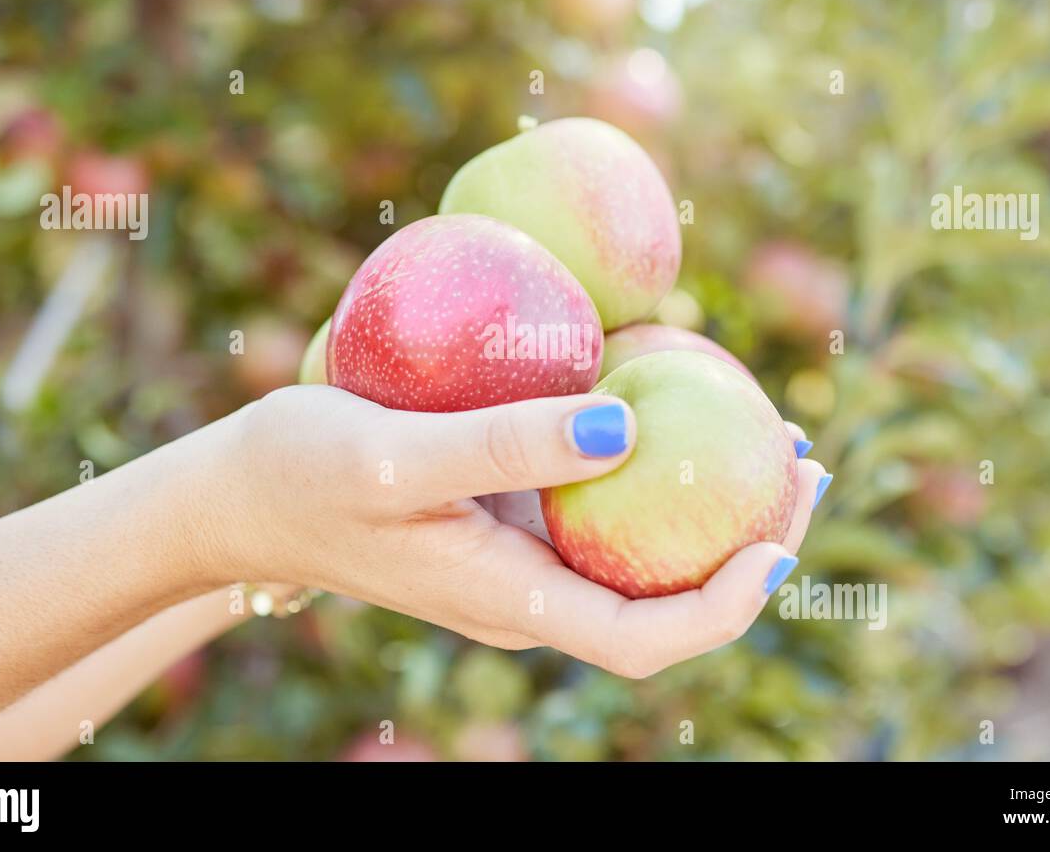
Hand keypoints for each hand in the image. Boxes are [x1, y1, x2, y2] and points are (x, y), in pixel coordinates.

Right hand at [204, 385, 826, 677]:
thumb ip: (508, 443)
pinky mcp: (508, 522)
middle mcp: (529, 595)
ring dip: (712, 508)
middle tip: (804, 464)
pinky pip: (602, 509)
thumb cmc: (306, 474)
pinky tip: (674, 410)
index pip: (643, 639)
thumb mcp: (397, 452)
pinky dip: (654, 473)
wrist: (244, 496)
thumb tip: (631, 424)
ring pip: (641, 555)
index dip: (725, 606)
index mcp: (509, 600)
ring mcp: (521, 561)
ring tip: (772, 437)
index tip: (780, 544)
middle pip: (664, 602)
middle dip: (748, 549)